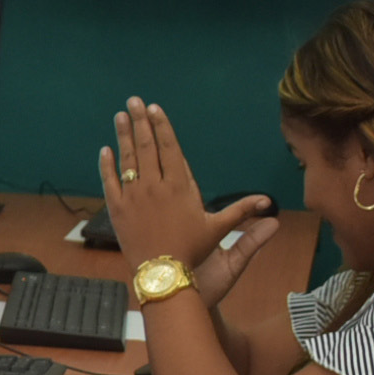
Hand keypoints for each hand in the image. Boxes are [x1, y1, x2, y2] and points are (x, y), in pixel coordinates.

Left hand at [98, 97, 278, 305]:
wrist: (162, 274)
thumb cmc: (192, 251)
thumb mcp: (218, 229)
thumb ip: (240, 212)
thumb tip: (268, 203)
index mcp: (179, 186)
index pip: (170, 148)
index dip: (162, 127)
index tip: (156, 110)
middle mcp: (155, 186)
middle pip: (147, 147)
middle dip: (141, 121)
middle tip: (134, 101)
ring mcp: (134, 196)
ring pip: (127, 159)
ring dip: (123, 135)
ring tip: (121, 115)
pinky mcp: (117, 208)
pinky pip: (110, 181)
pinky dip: (107, 164)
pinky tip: (105, 150)